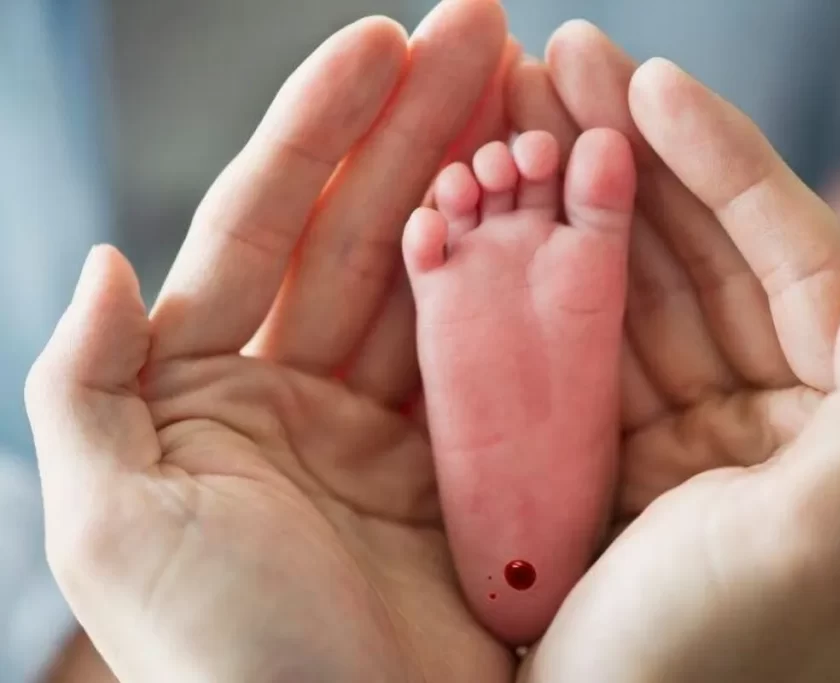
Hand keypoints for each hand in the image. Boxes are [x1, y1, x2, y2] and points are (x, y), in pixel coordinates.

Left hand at [25, 2, 518, 680]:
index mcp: (207, 387)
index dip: (317, 126)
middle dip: (419, 124)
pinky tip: (562, 212)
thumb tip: (105, 260)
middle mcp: (303, 392)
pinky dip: (531, 281)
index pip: (263, 222)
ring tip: (532, 94)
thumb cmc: (225, 661)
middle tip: (483, 33)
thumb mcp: (114, 527)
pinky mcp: (472, 466)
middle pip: (366, 227)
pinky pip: (502, 355)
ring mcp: (395, 426)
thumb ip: (86, 388)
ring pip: (441, 276)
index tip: (378, 41)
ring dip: (481, 183)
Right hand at [508, 23, 839, 681]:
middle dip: (637, 154)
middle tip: (564, 64)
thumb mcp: (823, 544)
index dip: (725, 162)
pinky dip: (550, 273)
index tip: (650, 80)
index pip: (800, 260)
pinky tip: (510, 208)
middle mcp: (788, 418)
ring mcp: (700, 428)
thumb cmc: (712, 669)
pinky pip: (590, 339)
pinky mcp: (625, 447)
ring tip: (523, 114)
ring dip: (587, 197)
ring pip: (643, 283)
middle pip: (711, 253)